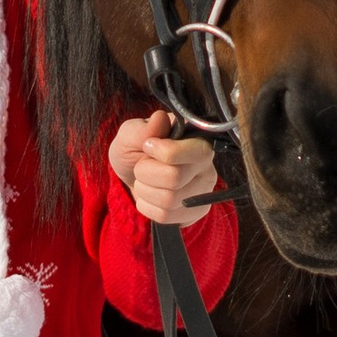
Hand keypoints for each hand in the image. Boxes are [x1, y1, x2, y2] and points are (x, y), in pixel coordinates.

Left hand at [110, 109, 220, 226]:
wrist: (132, 176)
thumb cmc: (134, 151)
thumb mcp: (129, 135)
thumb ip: (141, 128)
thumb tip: (159, 120)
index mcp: (196, 139)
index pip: (189, 152)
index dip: (160, 152)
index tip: (147, 146)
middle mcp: (207, 165)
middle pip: (175, 178)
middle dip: (146, 173)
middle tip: (142, 166)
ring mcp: (204, 190)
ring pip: (169, 200)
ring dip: (145, 191)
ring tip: (145, 182)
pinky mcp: (197, 211)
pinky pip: (167, 217)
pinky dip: (148, 207)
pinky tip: (150, 197)